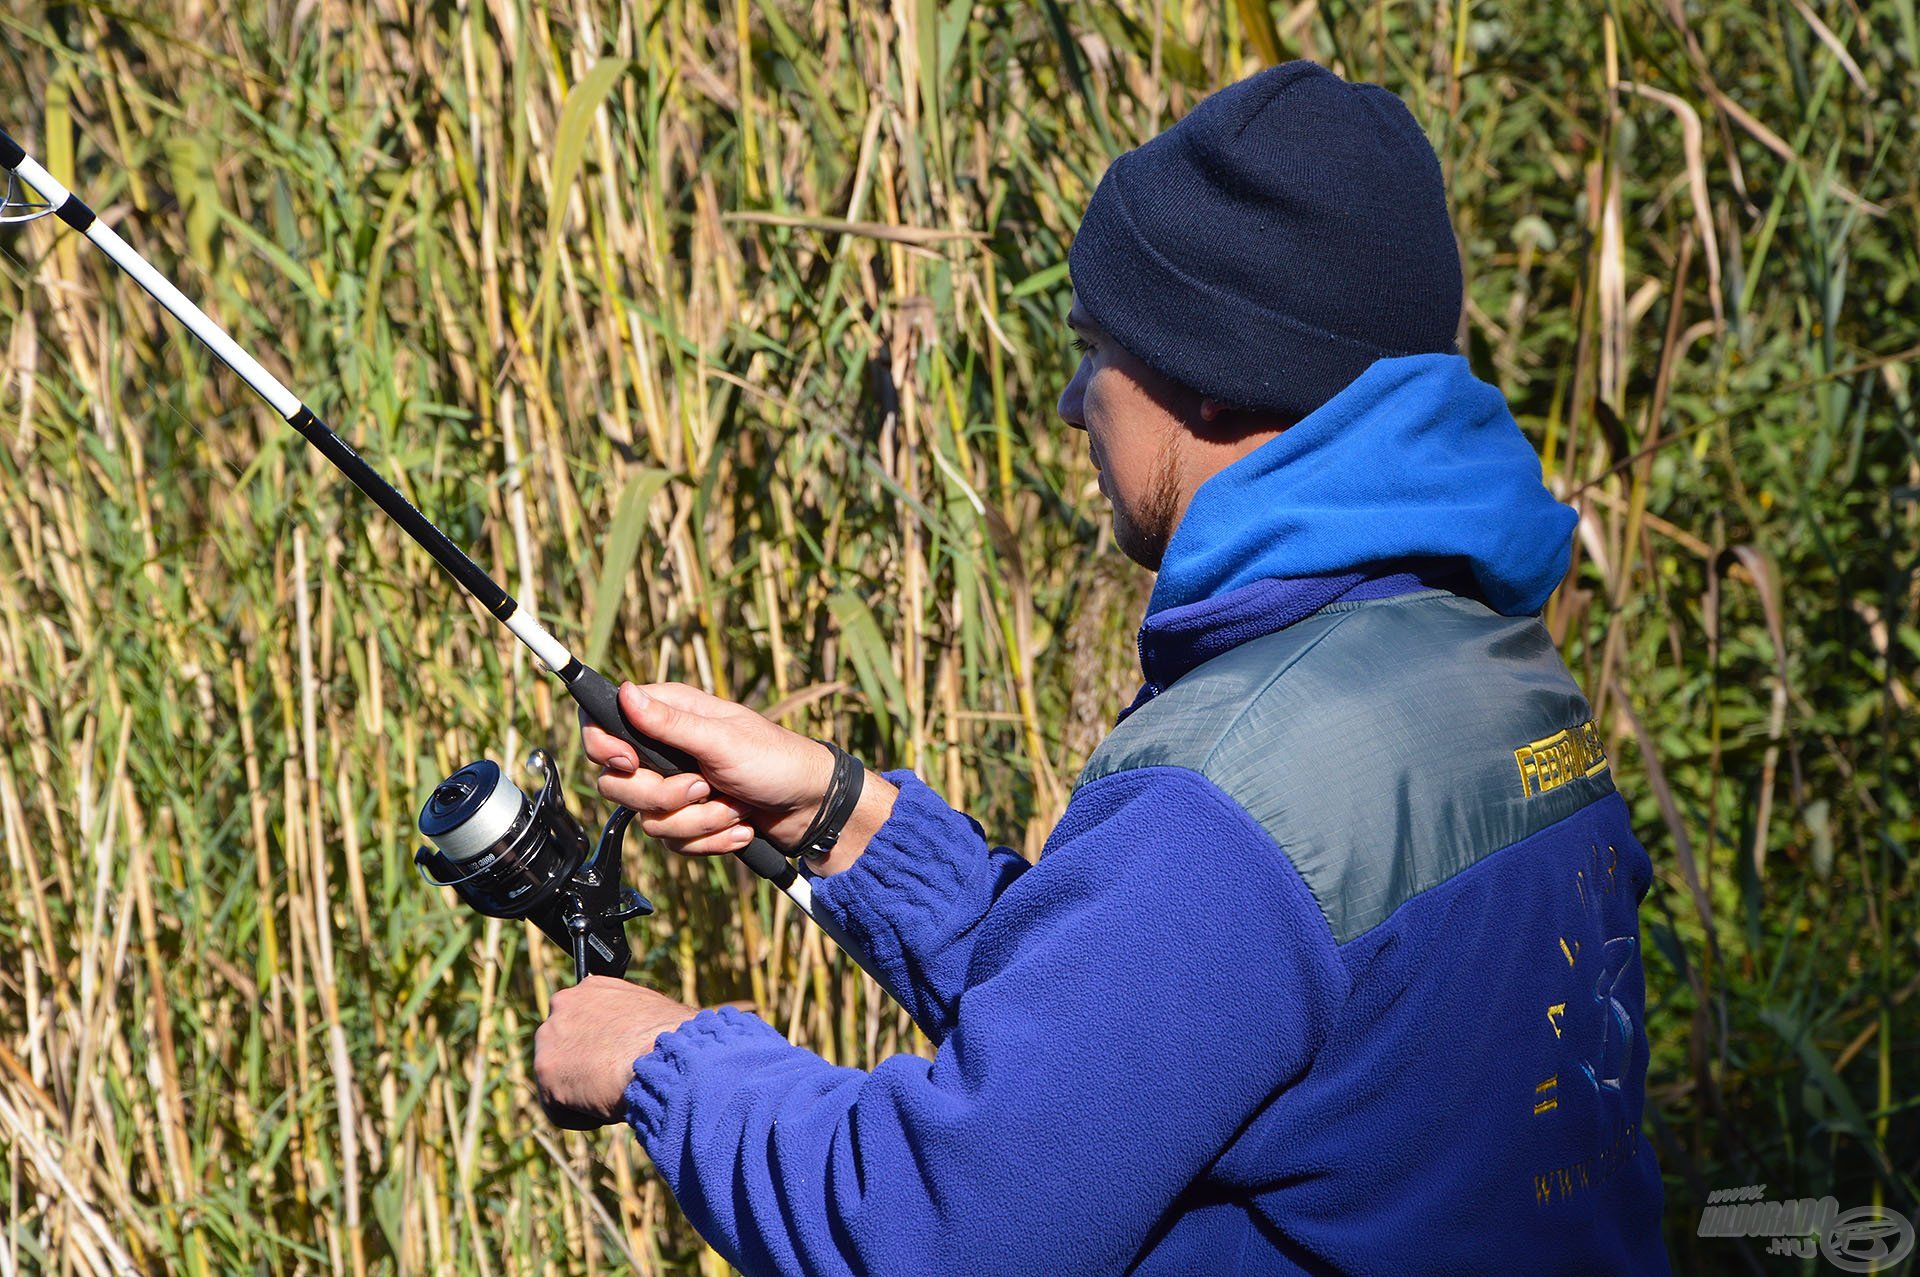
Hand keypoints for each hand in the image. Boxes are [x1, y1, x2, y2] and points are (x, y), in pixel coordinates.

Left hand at [532, 975, 697, 1128]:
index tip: (615, 1060)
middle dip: (585, 1067)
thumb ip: (631, 1021)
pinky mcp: (546, 1072)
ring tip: (615, 1096)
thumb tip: (640, 1038)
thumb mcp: (654, 1015)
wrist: (665, 1058)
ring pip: (561, 1078)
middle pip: (566, 1048)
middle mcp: (565, 1003)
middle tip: (613, 1082)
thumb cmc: (675, 1039)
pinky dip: (582, 1116)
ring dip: (583, 1092)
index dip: (599, 1046)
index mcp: (592, 988)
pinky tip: (608, 1109)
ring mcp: (550, 1036)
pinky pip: (559, 1108)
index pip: (583, 1021)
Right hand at [582, 682, 893, 862]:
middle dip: (664, 796)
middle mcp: (665, 751)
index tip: (628, 762)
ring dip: (699, 821)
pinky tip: (740, 828)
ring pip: (649, 820)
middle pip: (617, 784)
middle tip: (704, 787)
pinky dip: (711, 840)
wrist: (811, 809)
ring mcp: (675, 788)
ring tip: (735, 808)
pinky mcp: (689, 821)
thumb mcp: (723, 740)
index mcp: (670, 715)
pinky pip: (674, 843)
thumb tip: (625, 692)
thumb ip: (670, 723)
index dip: (604, 747)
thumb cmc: (776, 761)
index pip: (604, 724)